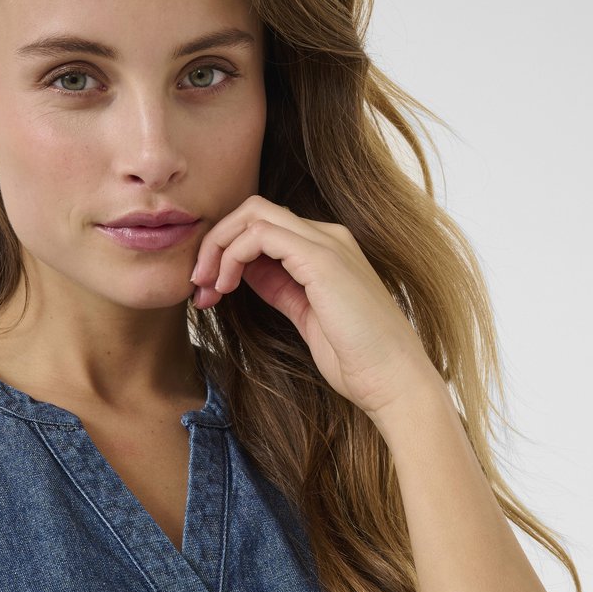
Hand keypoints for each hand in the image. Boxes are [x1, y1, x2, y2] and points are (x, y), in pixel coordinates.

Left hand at [189, 194, 439, 420]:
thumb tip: (245, 272)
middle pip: (254, 211)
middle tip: (198, 285)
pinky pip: (259, 235)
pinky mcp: (321, 258)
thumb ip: (280, 288)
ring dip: (217, 248)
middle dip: (215, 243)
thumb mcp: (307, 317)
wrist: (393, 379)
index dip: (227, 253)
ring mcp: (327, 243)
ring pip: (252, 215)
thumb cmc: (358, 360)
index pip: (264, 228)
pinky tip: (226, 287)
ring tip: (207, 288)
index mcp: (327, 250)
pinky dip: (231, 256)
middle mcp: (328, 237)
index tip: (209, 292)